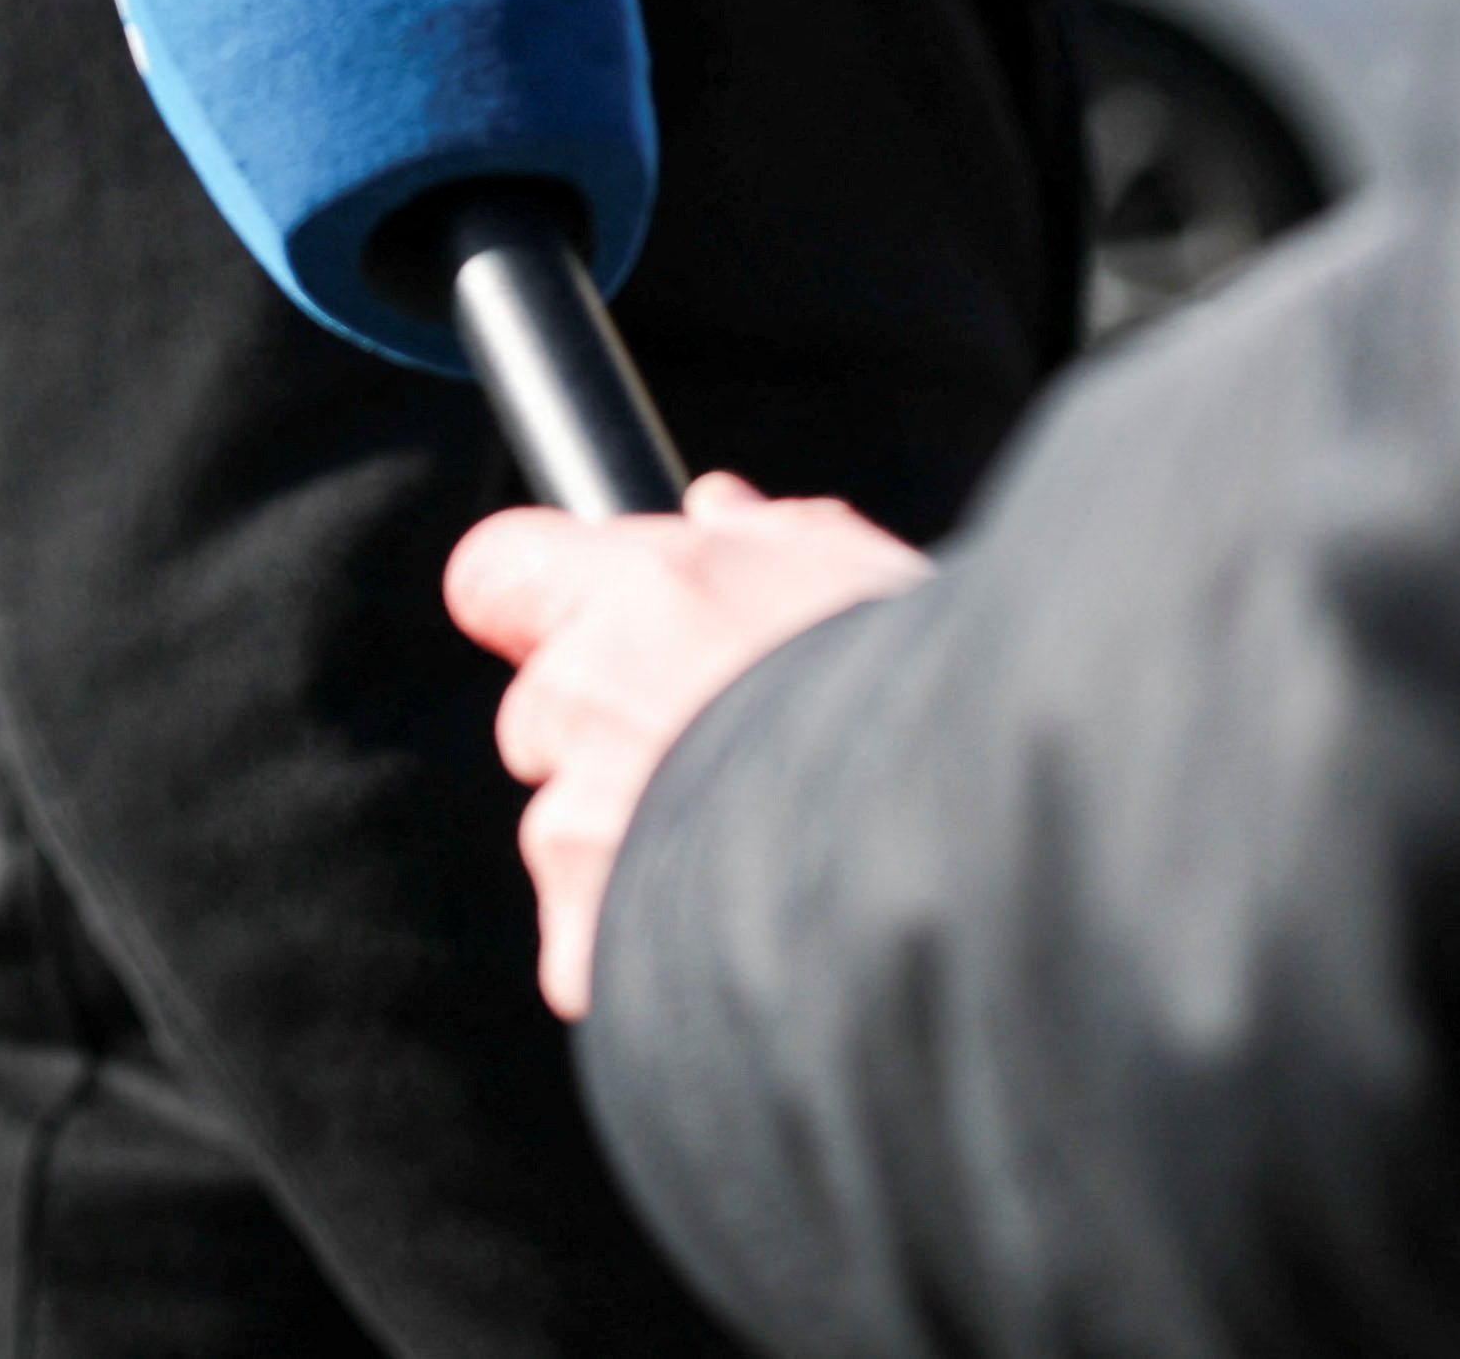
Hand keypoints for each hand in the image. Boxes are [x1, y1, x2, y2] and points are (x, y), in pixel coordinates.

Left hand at [445, 475, 933, 1018]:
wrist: (963, 852)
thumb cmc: (929, 700)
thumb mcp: (861, 579)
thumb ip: (768, 538)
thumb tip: (714, 507)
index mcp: (642, 588)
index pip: (496, 570)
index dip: (534, 600)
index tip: (583, 621)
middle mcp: (588, 692)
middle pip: (540, 710)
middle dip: (606, 733)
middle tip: (724, 757)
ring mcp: (579, 819)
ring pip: (564, 830)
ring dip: (630, 842)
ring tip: (759, 858)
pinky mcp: (592, 934)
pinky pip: (578, 948)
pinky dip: (632, 952)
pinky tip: (732, 936)